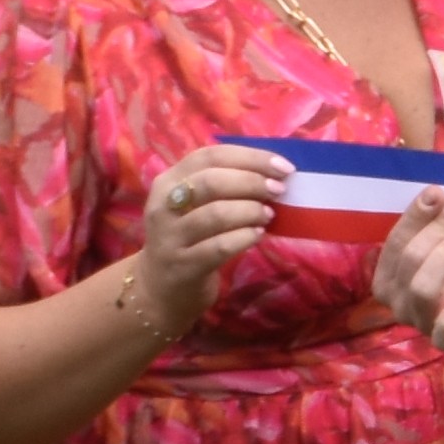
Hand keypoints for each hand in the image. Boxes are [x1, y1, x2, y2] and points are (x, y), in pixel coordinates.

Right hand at [133, 147, 293, 337]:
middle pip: (211, 181)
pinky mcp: (183, 266)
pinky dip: (244, 238)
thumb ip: (225, 184)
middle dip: (252, 182)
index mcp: (169, 180)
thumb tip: (274, 172)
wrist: (160, 288)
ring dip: (249, 210)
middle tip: (278, 191)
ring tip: (268, 215)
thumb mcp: (195, 204)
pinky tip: (258, 235)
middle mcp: (163, 205)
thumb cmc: (189, 237)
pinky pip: (218, 247)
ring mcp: (170, 237)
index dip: (250, 157)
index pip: (210, 155)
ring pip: (214, 214)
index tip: (283, 167)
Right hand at [371, 185, 443, 402]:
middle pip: (408, 259)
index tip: (436, 192)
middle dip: (435, 228)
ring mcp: (418, 322)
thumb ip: (439, 224)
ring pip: (421, 287)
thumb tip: (441, 194)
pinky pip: (441, 332)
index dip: (414, 216)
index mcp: (387, 276)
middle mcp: (395, 301)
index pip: (394, 242)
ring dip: (443, 257)